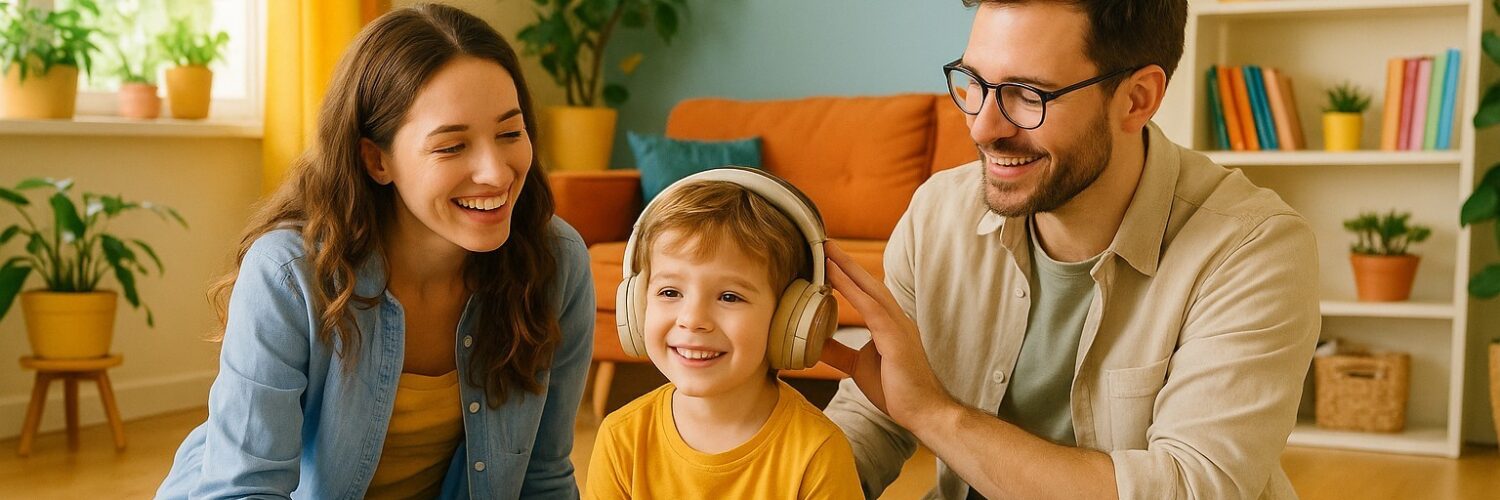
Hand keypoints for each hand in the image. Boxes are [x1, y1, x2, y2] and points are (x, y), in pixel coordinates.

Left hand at [818, 241, 953, 427]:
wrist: (923, 412)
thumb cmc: (897, 390)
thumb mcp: (858, 365)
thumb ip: (839, 351)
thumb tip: (815, 343)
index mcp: (890, 323)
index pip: (866, 292)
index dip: (847, 273)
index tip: (827, 257)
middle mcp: (896, 319)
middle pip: (868, 283)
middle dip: (846, 262)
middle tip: (824, 242)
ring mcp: (899, 326)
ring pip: (871, 290)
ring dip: (847, 269)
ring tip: (827, 252)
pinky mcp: (896, 338)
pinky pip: (871, 309)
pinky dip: (852, 291)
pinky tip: (835, 279)